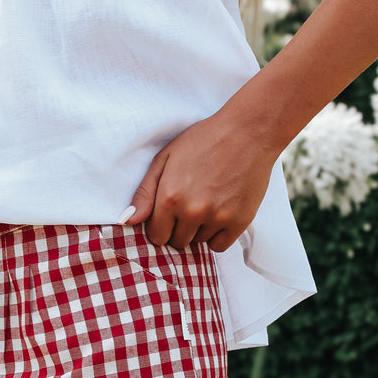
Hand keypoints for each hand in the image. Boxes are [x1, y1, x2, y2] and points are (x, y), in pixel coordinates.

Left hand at [120, 111, 278, 252]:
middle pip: (177, 242)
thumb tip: (128, 221)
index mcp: (170, 198)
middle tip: (189, 204)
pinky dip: (217, 235)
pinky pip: (219, 246)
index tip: (168, 213)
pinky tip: (219, 213)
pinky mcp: (240, 221)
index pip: (156, 236)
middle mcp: (192, 212)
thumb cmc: (204, 140)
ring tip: (207, 202)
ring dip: (199, 230)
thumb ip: (145, 193)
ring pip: (198, 242)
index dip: (160, 226)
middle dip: (178, 228)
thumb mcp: (165, 159)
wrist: (249, 131)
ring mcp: (218, 218)